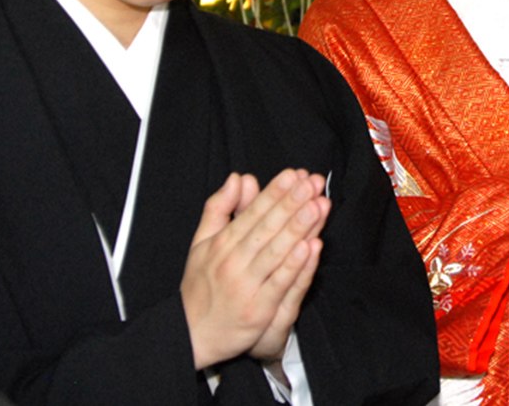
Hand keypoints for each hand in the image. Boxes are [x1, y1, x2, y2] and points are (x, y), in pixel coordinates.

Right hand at [180, 169, 329, 369]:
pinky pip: (280, 284)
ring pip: (277, 252)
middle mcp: (233, 261)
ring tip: (317, 206)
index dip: (275, 192)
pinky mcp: (259, 310)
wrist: (191, 334)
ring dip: (299, 228)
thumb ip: (219, 207)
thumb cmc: (200, 286)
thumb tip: (237, 178)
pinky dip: (296, 265)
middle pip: (268, 227)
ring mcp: (247, 285)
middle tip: (312, 183)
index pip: (253, 212)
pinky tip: (310, 247)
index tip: (294, 174)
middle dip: (292, 203)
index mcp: (222, 242)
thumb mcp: (201, 241)